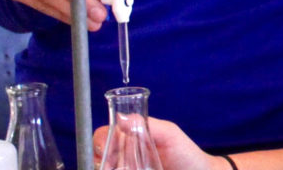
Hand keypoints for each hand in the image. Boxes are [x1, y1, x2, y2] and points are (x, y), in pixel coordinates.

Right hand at [94, 118, 214, 169]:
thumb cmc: (186, 153)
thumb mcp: (169, 134)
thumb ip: (147, 125)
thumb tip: (120, 118)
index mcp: (130, 138)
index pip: (103, 136)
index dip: (101, 142)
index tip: (106, 151)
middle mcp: (123, 156)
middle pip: (97, 157)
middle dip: (101, 161)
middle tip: (116, 166)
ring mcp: (126, 168)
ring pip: (103, 167)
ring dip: (107, 167)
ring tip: (128, 169)